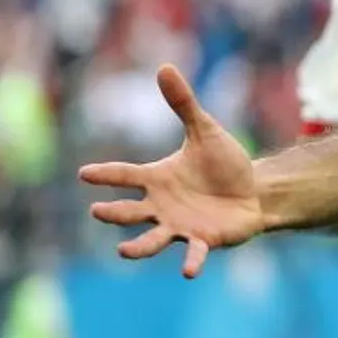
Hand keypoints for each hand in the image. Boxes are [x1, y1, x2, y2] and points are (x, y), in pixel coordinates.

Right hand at [77, 64, 263, 277]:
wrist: (254, 190)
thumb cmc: (223, 163)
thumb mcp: (205, 130)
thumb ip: (183, 104)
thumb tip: (164, 67)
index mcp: (157, 178)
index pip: (125, 175)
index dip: (106, 175)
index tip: (84, 173)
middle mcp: (162, 205)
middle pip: (130, 211)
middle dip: (114, 213)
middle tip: (98, 211)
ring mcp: (179, 225)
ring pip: (151, 239)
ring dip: (137, 247)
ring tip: (123, 251)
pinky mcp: (203, 240)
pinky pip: (193, 253)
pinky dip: (191, 261)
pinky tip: (188, 270)